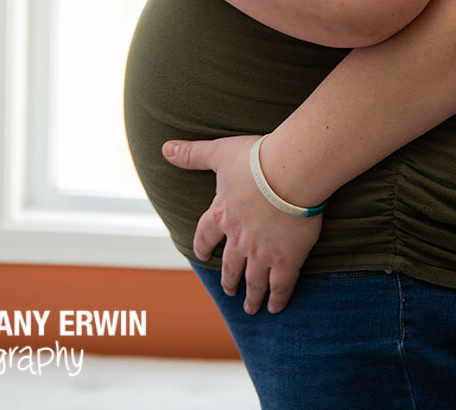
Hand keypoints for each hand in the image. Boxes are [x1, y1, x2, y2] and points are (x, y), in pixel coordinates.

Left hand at [163, 134, 321, 313]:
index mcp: (221, 214)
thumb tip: (165, 148)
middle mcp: (238, 239)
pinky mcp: (286, 259)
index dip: (203, 246)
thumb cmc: (256, 159)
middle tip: (229, 290)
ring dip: (251, 295)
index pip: (206, 236)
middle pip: (230, 265)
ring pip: (254, 280)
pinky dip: (278, 299)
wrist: (291, 171)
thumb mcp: (219, 153)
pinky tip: (275, 308)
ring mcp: (262, 253)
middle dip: (229, 279)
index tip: (202, 254)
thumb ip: (193, 154)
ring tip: (250, 307)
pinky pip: (281, 285)